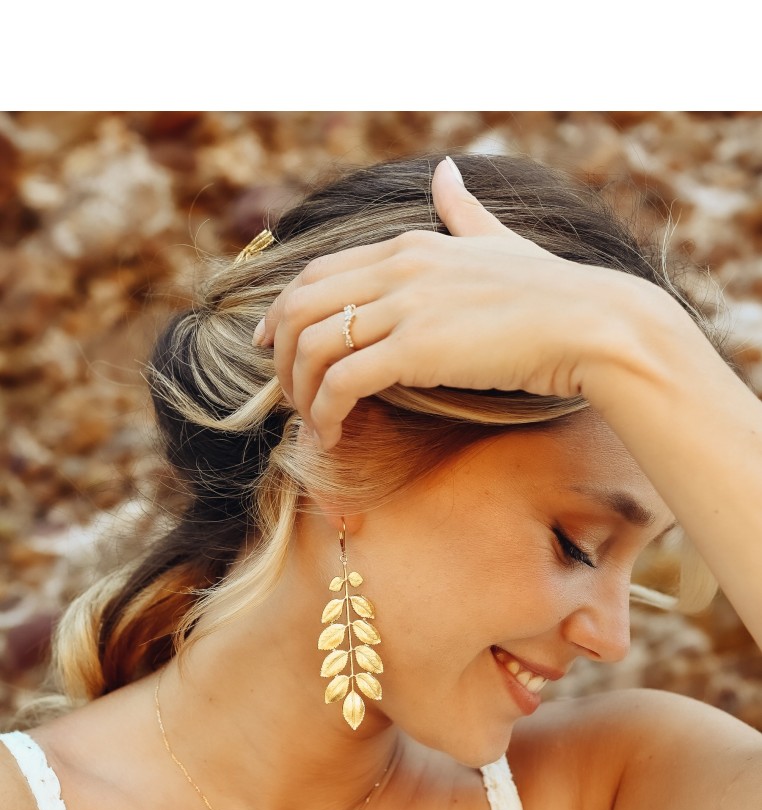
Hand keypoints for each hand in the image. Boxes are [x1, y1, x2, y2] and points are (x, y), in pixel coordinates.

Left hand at [257, 158, 658, 448]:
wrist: (590, 324)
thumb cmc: (550, 291)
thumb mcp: (498, 239)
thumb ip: (463, 210)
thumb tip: (448, 169)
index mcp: (407, 245)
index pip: (316, 274)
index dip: (282, 311)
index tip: (269, 344)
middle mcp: (396, 268)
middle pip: (299, 308)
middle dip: (280, 356)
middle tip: (286, 394)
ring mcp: (405, 306)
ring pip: (313, 347)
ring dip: (299, 392)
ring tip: (311, 421)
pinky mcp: (416, 349)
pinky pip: (342, 384)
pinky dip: (325, 413)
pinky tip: (331, 435)